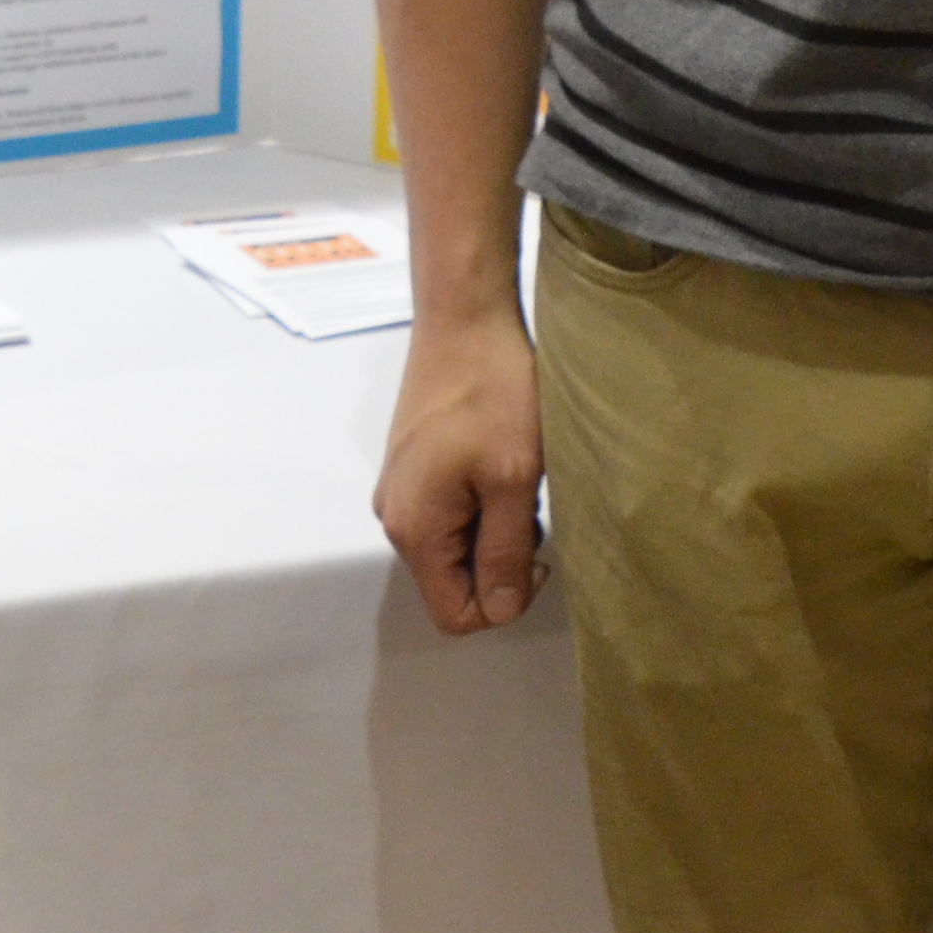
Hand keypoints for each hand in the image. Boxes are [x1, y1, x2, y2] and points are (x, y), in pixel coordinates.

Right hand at [376, 306, 546, 633]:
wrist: (463, 318)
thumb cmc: (493, 393)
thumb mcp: (512, 479)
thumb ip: (506, 554)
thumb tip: (500, 612)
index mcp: (414, 529)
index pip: (455, 614)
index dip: (503, 602)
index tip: (537, 552)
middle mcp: (395, 516)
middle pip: (451, 582)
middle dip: (499, 562)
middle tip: (529, 508)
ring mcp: (400, 489)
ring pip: (454, 547)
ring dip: (493, 530)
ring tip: (516, 479)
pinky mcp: (411, 466)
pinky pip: (448, 515)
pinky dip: (481, 505)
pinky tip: (500, 463)